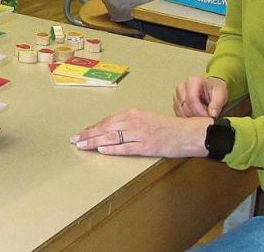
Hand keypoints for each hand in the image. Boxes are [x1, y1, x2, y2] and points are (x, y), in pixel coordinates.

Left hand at [70, 108, 211, 157]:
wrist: (187, 132)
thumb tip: (111, 131)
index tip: (81, 133)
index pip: (107, 121)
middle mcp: (134, 121)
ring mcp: (140, 134)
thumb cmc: (167, 126)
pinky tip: (102, 150)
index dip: (93, 128)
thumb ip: (130, 123)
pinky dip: (112, 149)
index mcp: (133, 113)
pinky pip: (126, 147)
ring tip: (82, 146)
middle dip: (88, 134)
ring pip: (112, 137)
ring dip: (95, 142)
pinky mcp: (147, 146)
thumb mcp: (146, 119)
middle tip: (75, 140)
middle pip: (106, 128)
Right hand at [173, 76, 228, 117]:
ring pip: (181, 113)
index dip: (200, 111)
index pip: (191, 99)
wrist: (211, 90)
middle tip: (207, 116)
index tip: (208, 116)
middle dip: (197, 115)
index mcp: (192, 81)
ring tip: (202, 114)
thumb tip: (212, 114)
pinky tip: (196, 116)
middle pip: (185, 108)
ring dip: (192, 118)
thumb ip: (217, 103)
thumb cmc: (214, 90)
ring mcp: (176, 96)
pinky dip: (188, 119)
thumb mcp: (221, 94)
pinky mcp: (175, 105)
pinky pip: (179, 116)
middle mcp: (181, 87)